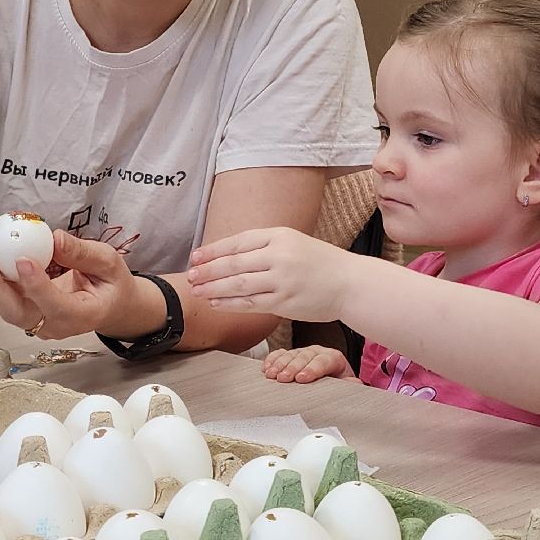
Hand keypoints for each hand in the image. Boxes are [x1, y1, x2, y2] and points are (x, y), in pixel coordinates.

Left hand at [0, 230, 142, 339]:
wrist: (109, 304)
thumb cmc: (111, 283)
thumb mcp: (109, 263)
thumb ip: (83, 253)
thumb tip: (53, 238)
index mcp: (81, 316)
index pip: (55, 305)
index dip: (36, 285)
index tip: (23, 259)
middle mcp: (53, 325)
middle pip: (18, 313)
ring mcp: (35, 320)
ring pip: (2, 306)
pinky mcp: (23, 309)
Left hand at [187, 227, 355, 322]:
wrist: (350, 283)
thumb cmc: (320, 263)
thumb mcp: (294, 243)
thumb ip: (265, 247)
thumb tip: (229, 255)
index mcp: (280, 235)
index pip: (239, 241)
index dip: (214, 250)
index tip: (195, 257)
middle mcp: (280, 255)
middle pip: (234, 263)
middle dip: (208, 271)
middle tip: (190, 276)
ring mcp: (283, 279)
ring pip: (239, 284)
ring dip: (214, 289)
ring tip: (197, 291)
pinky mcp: (285, 301)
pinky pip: (251, 303)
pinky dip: (230, 303)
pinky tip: (217, 304)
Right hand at [262, 346, 355, 383]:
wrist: (331, 377)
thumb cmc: (336, 382)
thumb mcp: (345, 383)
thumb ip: (349, 384)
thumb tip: (355, 382)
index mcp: (333, 358)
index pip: (323, 361)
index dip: (312, 369)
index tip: (302, 378)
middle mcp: (317, 352)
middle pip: (304, 357)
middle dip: (292, 367)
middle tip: (283, 378)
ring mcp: (303, 352)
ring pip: (290, 354)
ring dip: (279, 364)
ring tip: (272, 375)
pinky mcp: (291, 355)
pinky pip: (280, 353)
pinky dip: (272, 360)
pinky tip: (266, 368)